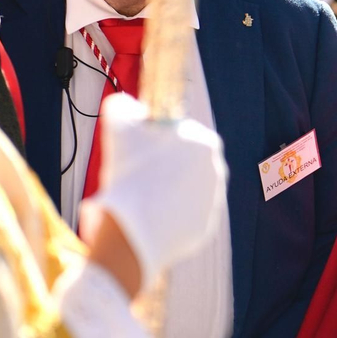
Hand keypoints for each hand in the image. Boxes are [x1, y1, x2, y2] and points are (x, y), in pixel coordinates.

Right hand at [82, 92, 226, 286]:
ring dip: (165, 189)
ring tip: (141, 196)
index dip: (155, 140)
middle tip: (137, 174)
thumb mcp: (118, 125)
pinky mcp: (206, 227)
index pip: (179, 133)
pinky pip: (184, 215)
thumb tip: (129, 106)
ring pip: (184, 188)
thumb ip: (123, 106)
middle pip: (184, 162)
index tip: (139, 150)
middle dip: (163, 165)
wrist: (134, 231)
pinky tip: (149, 215)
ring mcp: (214, 201)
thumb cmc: (129, 175)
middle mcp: (218, 171)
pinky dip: (168, 214)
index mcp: (206, 143)